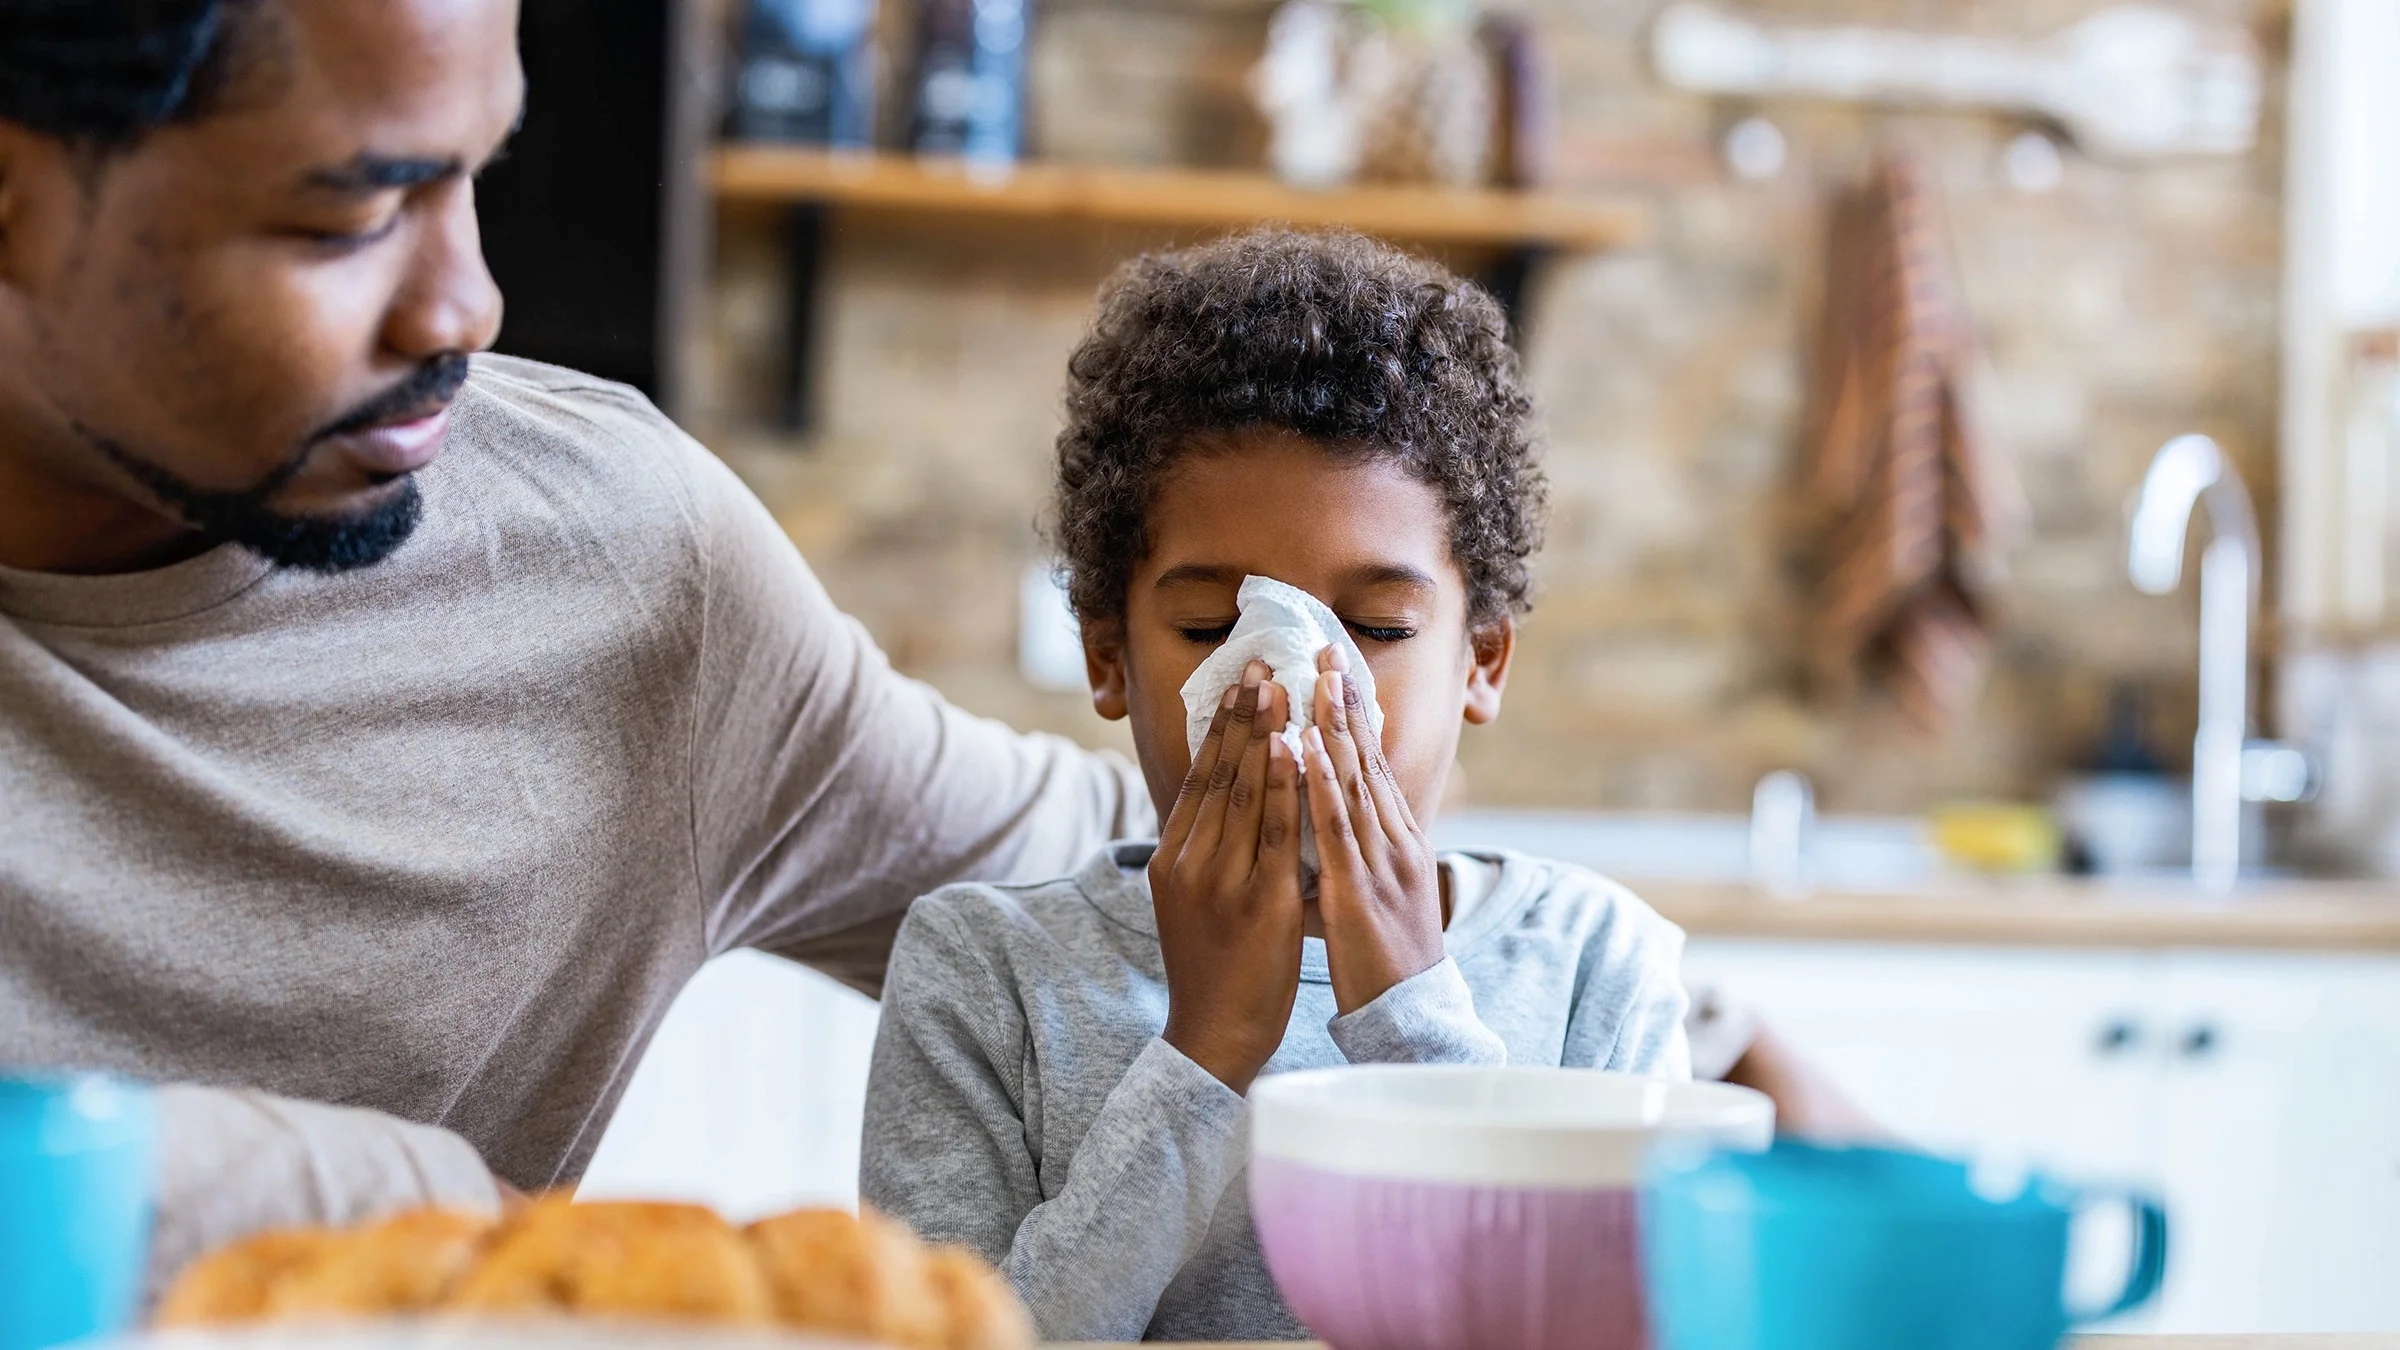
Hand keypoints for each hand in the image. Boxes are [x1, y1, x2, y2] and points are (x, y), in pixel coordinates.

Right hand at [1151, 660, 1305, 1092]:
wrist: (1212, 1036)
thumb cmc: (1213, 971)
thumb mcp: (1194, 903)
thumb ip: (1206, 855)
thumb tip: (1226, 806)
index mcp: (1171, 861)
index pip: (1198, 779)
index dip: (1220, 728)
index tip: (1239, 682)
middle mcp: (1190, 863)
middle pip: (1218, 774)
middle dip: (1241, 714)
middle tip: (1259, 661)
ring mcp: (1222, 881)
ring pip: (1244, 793)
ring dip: (1263, 733)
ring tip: (1279, 686)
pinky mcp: (1259, 901)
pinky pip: (1275, 832)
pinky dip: (1284, 786)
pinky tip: (1297, 749)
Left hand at [1304, 646, 1444, 1014]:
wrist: (1411, 1018)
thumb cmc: (1387, 963)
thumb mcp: (1379, 897)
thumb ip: (1360, 857)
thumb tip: (1334, 829)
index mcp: (1399, 843)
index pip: (1374, 767)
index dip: (1356, 718)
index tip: (1337, 672)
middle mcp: (1396, 842)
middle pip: (1369, 761)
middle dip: (1346, 703)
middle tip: (1326, 649)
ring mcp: (1381, 863)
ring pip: (1354, 782)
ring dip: (1333, 726)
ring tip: (1315, 679)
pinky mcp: (1359, 890)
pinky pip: (1335, 827)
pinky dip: (1319, 781)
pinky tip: (1303, 748)